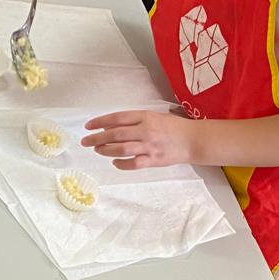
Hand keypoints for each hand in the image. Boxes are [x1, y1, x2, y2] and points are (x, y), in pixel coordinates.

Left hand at [82, 109, 197, 169]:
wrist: (193, 140)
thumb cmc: (173, 126)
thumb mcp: (154, 116)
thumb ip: (135, 120)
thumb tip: (111, 126)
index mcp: (145, 116)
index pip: (117, 118)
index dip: (100, 122)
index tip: (88, 126)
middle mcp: (146, 130)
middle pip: (115, 134)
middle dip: (97, 138)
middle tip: (85, 141)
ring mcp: (150, 146)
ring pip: (121, 149)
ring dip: (106, 150)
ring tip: (97, 150)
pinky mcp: (154, 160)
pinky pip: (134, 164)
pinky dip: (121, 163)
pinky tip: (115, 162)